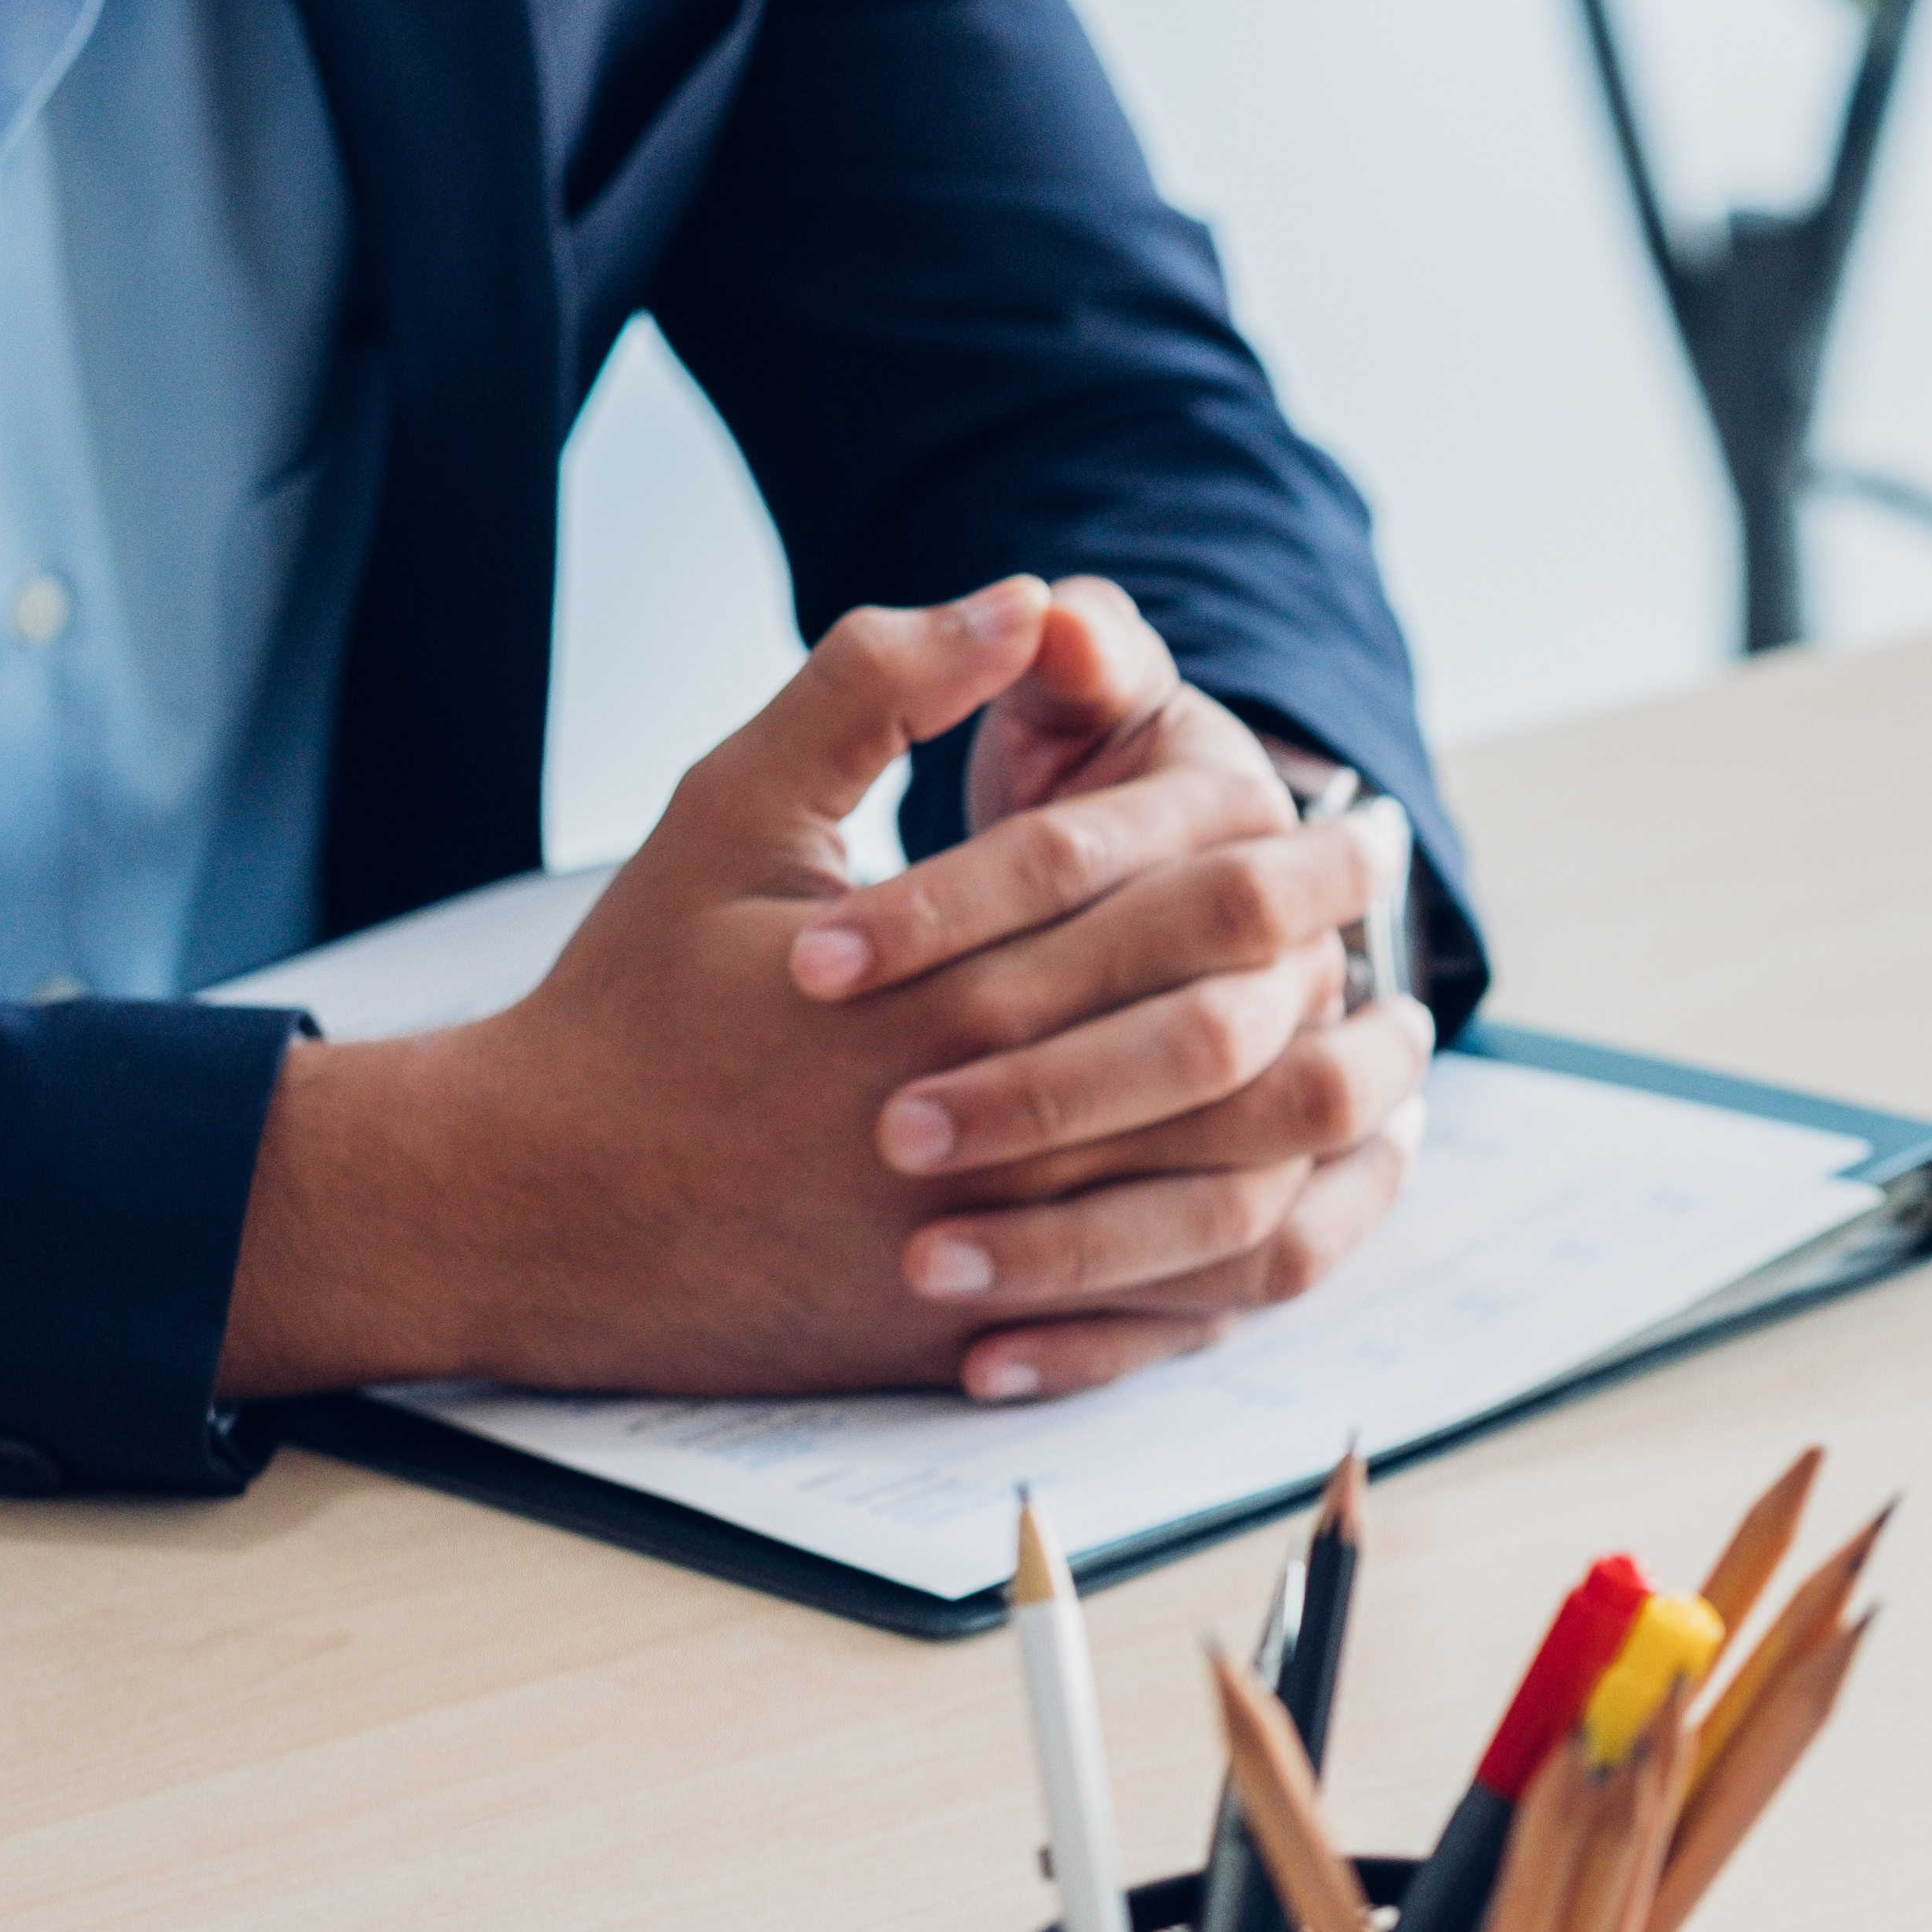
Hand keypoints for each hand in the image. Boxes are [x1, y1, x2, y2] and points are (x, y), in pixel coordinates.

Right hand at [218, 582, 1428, 1399]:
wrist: (529, 1203)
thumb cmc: (634, 996)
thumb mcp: (734, 807)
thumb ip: (872, 687)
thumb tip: (1022, 598)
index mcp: (940, 984)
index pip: (1185, 916)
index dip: (1299, 862)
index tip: (1360, 823)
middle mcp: (980, 1125)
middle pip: (1238, 1053)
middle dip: (1344, 977)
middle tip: (1401, 938)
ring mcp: (986, 1246)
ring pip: (1233, 1191)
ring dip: (1338, 1120)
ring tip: (1401, 1058)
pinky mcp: (980, 1333)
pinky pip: (1175, 1311)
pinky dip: (1271, 1249)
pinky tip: (1321, 1190)